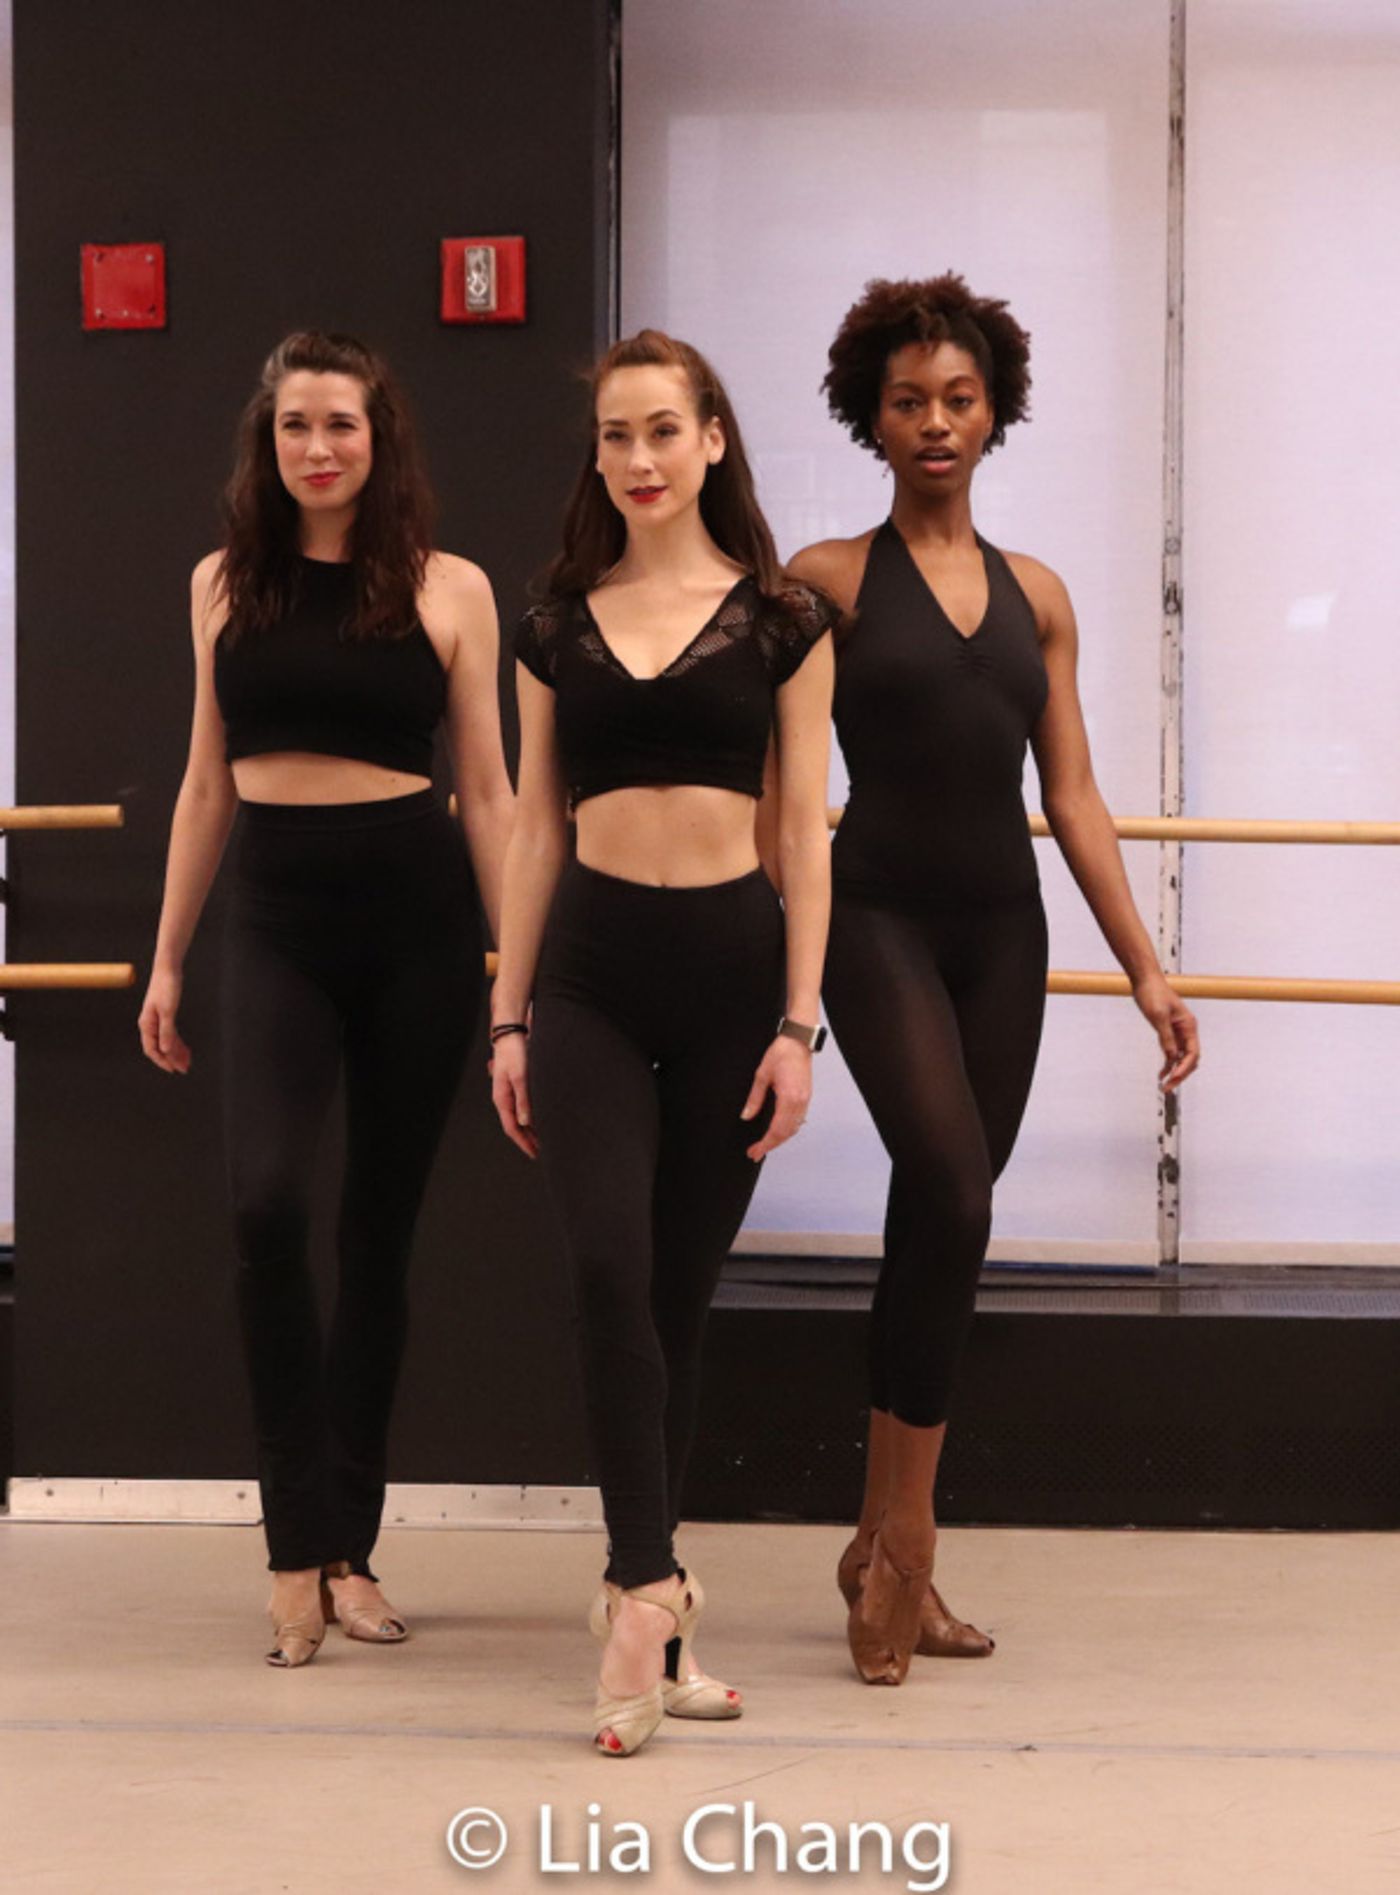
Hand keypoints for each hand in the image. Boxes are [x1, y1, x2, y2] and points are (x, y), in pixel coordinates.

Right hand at [138, 967, 190, 1073]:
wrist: (168, 969)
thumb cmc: (167, 988)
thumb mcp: (168, 1011)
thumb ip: (167, 1031)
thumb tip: (165, 1050)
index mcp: (147, 1025)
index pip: (152, 1049)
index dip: (162, 1061)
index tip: (173, 1069)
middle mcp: (150, 1025)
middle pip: (160, 1048)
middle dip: (172, 1059)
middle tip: (185, 1068)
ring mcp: (157, 1021)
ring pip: (166, 1042)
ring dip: (176, 1052)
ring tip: (187, 1061)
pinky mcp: (165, 1016)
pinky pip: (170, 1034)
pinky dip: (178, 1042)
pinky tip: (186, 1049)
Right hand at [490, 1030, 538, 1157]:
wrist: (511, 1035)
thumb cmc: (515, 1053)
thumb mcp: (521, 1077)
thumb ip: (523, 1099)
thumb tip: (525, 1122)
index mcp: (502, 1099)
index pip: (512, 1128)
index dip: (524, 1143)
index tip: (535, 1154)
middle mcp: (505, 1099)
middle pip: (516, 1126)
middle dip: (528, 1140)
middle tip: (542, 1152)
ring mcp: (510, 1094)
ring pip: (519, 1118)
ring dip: (530, 1130)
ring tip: (543, 1140)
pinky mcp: (517, 1087)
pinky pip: (523, 1108)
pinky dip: (532, 1118)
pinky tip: (541, 1120)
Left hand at [739, 1034, 813, 1160]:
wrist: (798, 1041)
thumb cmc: (781, 1053)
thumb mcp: (761, 1075)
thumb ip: (754, 1099)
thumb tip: (747, 1116)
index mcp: (788, 1098)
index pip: (776, 1130)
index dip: (765, 1144)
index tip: (754, 1152)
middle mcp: (799, 1102)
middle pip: (786, 1134)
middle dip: (770, 1146)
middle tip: (755, 1153)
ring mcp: (805, 1101)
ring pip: (793, 1129)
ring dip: (779, 1140)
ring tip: (765, 1145)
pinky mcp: (806, 1098)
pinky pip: (798, 1121)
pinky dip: (787, 1130)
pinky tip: (778, 1132)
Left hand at [1132, 971, 1198, 1092]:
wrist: (1145, 980)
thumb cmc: (1153, 993)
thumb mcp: (1158, 1016)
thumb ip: (1165, 1037)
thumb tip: (1171, 1056)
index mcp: (1188, 1026)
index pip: (1192, 1053)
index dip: (1184, 1068)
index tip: (1174, 1077)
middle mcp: (1186, 1030)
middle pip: (1189, 1059)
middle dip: (1180, 1074)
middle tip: (1168, 1088)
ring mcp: (1178, 1032)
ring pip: (1181, 1058)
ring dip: (1174, 1072)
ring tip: (1164, 1086)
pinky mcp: (1168, 1031)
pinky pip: (1172, 1052)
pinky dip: (1168, 1063)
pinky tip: (1161, 1073)